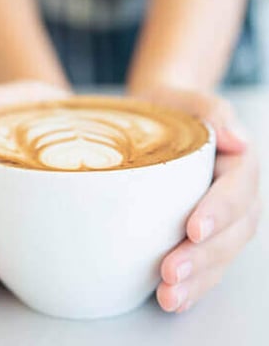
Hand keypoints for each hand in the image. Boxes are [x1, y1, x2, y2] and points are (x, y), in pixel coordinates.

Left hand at [136, 86, 260, 312]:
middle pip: (233, 231)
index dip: (219, 211)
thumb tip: (238, 140)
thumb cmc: (170, 107)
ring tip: (169, 296)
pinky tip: (174, 298)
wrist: (160, 118)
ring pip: (221, 254)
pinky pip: (206, 261)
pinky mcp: (202, 232)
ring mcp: (220, 217)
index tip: (193, 228)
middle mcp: (233, 194)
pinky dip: (194, 283)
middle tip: (171, 274)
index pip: (236, 190)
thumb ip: (212, 110)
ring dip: (198, 279)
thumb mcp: (185, 98)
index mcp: (235, 162)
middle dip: (204, 256)